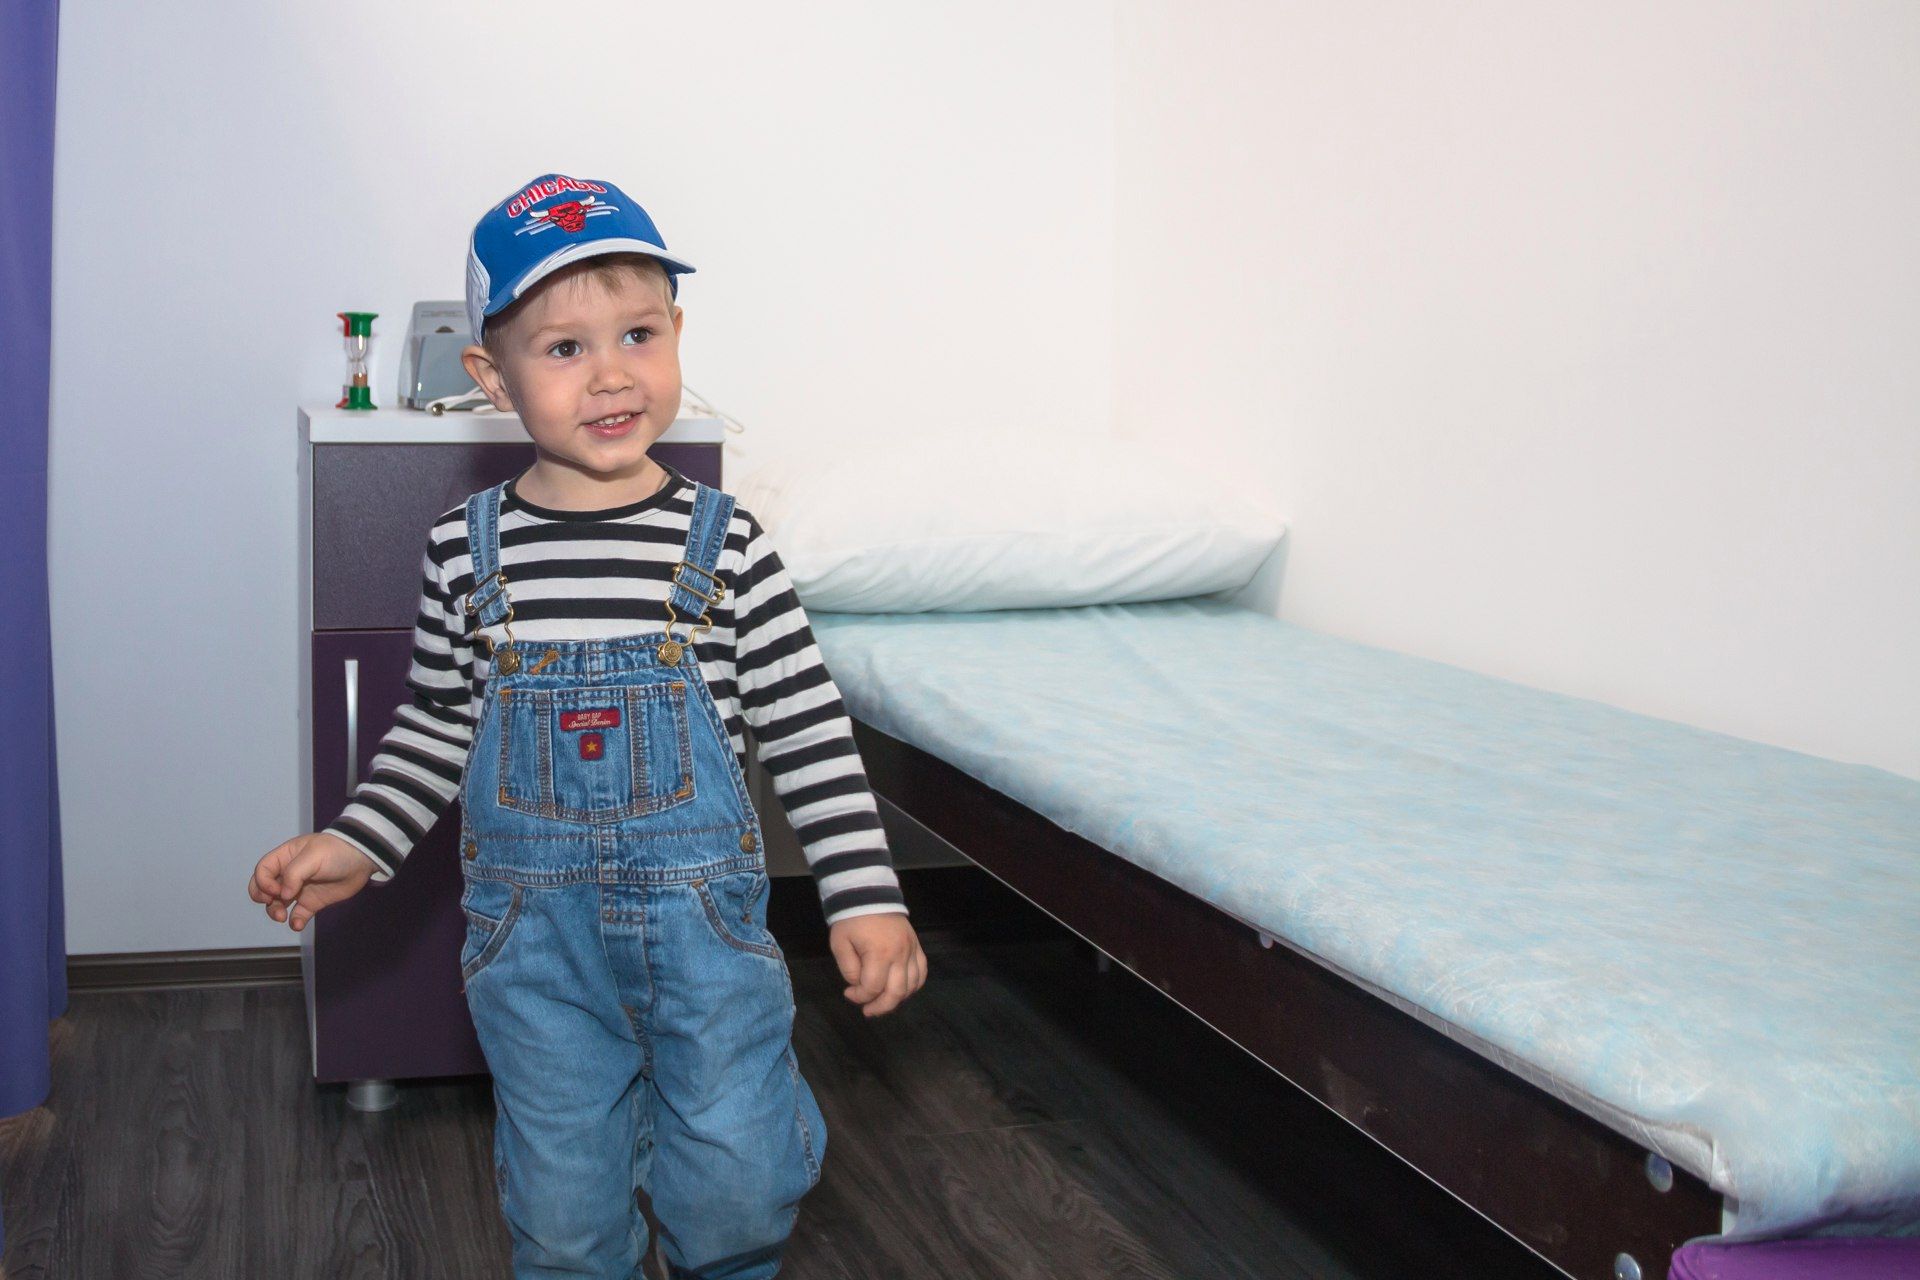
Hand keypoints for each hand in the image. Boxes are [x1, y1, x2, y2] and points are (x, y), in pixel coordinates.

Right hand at [247, 831, 378, 930]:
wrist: (362, 859)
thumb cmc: (336, 851)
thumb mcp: (313, 856)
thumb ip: (294, 873)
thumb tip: (284, 895)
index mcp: (285, 857)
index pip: (262, 870)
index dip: (262, 882)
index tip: (275, 890)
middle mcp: (288, 874)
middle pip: (263, 888)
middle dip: (262, 898)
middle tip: (272, 903)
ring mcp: (299, 889)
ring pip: (277, 904)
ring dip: (275, 912)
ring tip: (282, 917)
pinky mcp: (312, 902)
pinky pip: (297, 915)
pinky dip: (294, 922)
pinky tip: (297, 924)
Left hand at [828, 912, 926, 1017]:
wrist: (870, 895)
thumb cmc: (851, 920)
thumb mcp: (840, 944)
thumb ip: (849, 969)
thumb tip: (859, 986)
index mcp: (879, 953)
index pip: (872, 988)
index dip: (859, 996)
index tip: (848, 993)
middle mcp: (900, 954)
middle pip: (896, 993)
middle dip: (880, 1007)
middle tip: (867, 1010)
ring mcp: (911, 951)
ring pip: (911, 986)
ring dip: (897, 999)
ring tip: (882, 1002)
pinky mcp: (917, 947)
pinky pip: (921, 973)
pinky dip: (913, 986)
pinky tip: (900, 990)